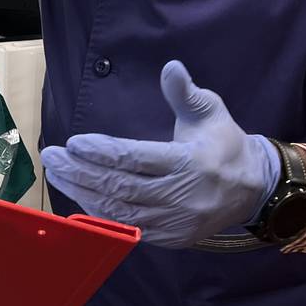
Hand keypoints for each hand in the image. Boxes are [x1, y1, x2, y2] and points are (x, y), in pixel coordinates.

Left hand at [40, 60, 279, 248]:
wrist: (253, 189)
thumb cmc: (224, 143)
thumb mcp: (210, 111)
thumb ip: (185, 93)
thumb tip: (170, 66)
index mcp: (191, 163)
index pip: (137, 159)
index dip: (102, 152)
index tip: (73, 142)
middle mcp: (182, 197)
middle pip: (121, 187)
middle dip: (81, 172)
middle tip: (52, 156)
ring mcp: (176, 222)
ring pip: (120, 212)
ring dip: (83, 193)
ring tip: (57, 174)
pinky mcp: (171, 238)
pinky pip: (128, 229)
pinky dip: (100, 215)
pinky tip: (79, 197)